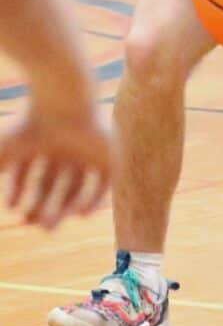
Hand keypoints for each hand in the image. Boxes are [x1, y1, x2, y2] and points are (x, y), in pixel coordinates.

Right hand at [0, 106, 111, 229]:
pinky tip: (79, 214)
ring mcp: (89, 150)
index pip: (35, 173)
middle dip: (46, 205)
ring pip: (78, 185)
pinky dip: (93, 199)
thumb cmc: (31, 123)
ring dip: (65, 206)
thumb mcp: (4, 149)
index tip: (17, 211)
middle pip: (57, 183)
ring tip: (50, 223)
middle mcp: (68, 147)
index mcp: (46, 142)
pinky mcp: (109, 152)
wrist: (63, 101)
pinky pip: (104, 181)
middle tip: (38, 225)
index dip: (26, 194)